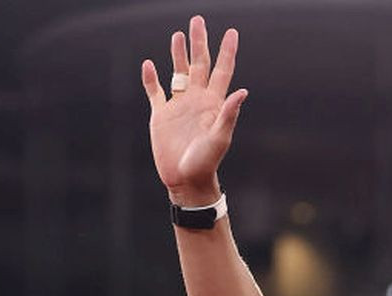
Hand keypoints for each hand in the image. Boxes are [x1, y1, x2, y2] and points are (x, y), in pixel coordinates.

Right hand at [141, 15, 246, 205]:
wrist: (186, 179)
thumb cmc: (207, 162)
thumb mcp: (220, 137)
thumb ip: (229, 114)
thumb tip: (242, 91)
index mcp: (214, 103)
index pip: (222, 70)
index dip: (227, 51)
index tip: (232, 32)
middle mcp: (197, 100)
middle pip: (199, 64)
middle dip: (199, 42)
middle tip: (198, 20)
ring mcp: (179, 106)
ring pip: (178, 73)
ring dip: (178, 55)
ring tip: (178, 35)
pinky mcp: (161, 115)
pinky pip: (155, 92)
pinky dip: (151, 78)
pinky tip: (149, 65)